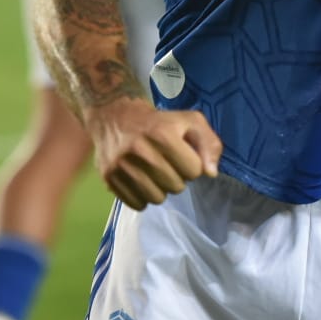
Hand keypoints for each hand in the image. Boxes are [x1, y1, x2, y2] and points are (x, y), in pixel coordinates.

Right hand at [84, 98, 222, 209]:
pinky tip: (140, 180)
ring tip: (154, 172)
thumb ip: (208, 143)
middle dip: (177, 176)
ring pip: (157, 198)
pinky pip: (137, 204)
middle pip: (176, 186)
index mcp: (163, 134)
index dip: (191, 163)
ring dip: (160, 188)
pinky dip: (142, 196)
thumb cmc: (156, 120)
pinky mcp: (109, 178)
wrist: (112, 116)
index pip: (194, 170)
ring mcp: (123, 165)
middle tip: (167, 163)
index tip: (182, 155)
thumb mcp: (189, 120)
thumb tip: (211, 173)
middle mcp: (141, 150)